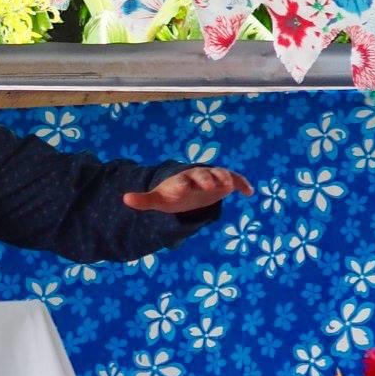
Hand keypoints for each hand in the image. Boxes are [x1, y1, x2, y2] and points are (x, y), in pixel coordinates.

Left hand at [123, 166, 252, 214]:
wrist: (191, 188)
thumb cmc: (175, 194)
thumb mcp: (160, 199)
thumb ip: (144, 200)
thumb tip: (124, 199)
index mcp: (182, 180)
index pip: (182, 181)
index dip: (183, 185)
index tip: (183, 189)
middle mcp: (198, 176)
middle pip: (202, 175)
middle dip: (206, 179)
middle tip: (211, 185)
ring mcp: (213, 178)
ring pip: (220, 175)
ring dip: (225, 179)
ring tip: (231, 186)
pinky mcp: (225, 183)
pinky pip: (235, 181)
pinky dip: (242, 184)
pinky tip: (250, 192)